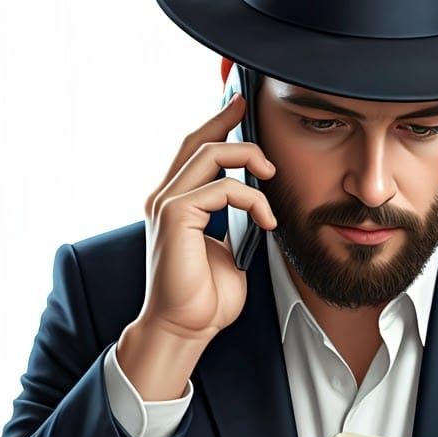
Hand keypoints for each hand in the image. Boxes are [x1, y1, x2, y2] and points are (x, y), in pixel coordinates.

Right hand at [138, 91, 277, 342]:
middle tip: (250, 108)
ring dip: (249, 158)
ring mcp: (166, 205)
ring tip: (272, 175)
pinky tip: (267, 221)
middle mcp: (165, 198)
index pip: (193, 152)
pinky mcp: (174, 216)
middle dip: (225, 119)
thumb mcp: (227, 250)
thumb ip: (232, 222)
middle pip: (196, 141)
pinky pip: (222, 187)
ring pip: (210, 154)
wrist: (186, 329)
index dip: (215, 125)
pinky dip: (252, 199)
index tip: (238, 107)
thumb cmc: (205, 298)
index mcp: (176, 204)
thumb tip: (255, 205)